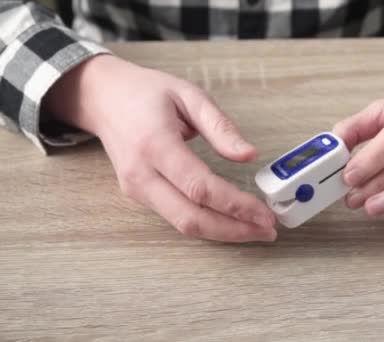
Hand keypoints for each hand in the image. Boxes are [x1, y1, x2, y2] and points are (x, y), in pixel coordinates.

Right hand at [43, 55, 275, 241]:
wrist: (104, 98)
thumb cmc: (146, 92)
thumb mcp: (189, 96)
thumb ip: (221, 127)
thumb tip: (249, 155)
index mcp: (155, 145)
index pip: (200, 187)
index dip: (235, 205)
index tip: (264, 213)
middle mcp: (142, 174)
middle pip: (191, 218)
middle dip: (234, 229)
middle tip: (268, 230)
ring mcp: (137, 189)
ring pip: (183, 225)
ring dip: (223, 232)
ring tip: (255, 229)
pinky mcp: (139, 196)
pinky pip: (176, 217)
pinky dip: (207, 224)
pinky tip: (230, 221)